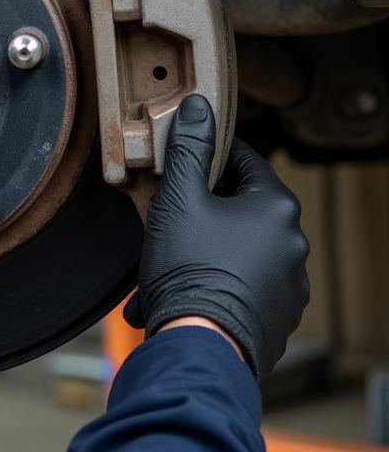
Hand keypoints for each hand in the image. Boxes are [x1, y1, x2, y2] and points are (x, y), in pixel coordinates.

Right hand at [124, 94, 309, 379]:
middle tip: (162, 216)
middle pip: (238, 208)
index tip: (179, 159)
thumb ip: (189, 148)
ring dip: (199, 251)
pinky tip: (175, 293)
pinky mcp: (277, 317)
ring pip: (235, 250)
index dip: (206, 155)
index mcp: (276, 207)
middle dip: (196, 211)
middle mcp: (292, 244)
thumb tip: (198, 105)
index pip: (243, 160)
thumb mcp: (179, 198)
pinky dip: (210, 284)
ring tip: (159, 265)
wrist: (201, 346)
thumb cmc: (190, 267)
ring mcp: (289, 285)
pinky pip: (239, 286)